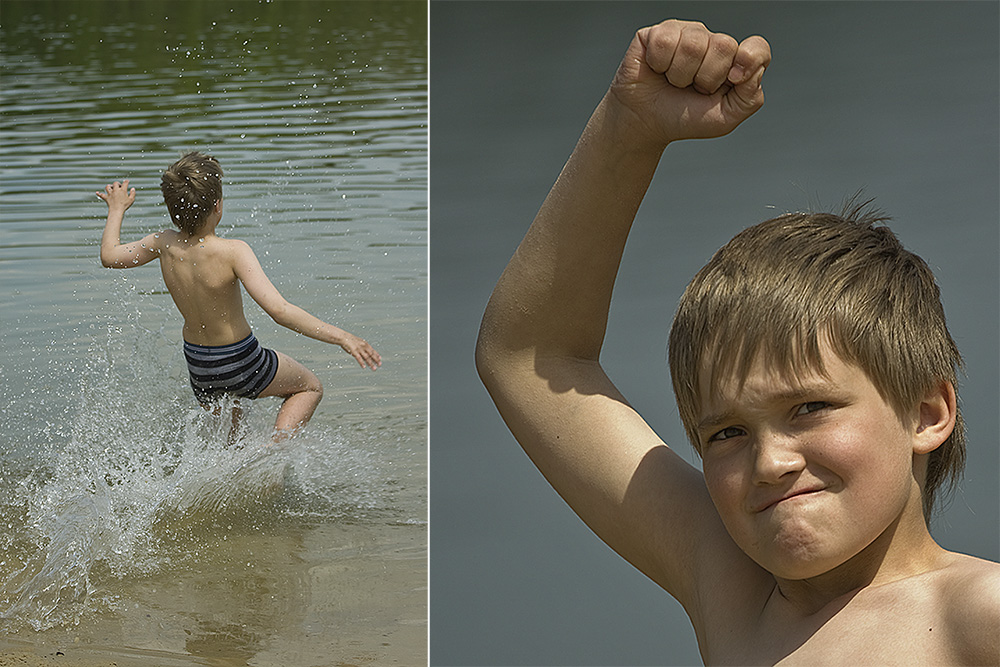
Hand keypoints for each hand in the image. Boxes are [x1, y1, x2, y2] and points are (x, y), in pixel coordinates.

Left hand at [96, 180, 135, 211]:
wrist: (116, 210)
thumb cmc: (124, 205)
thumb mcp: (131, 200)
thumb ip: (133, 193)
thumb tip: (133, 188)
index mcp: (122, 190)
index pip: (125, 183)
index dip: (126, 181)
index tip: (127, 181)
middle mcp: (115, 190)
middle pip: (115, 183)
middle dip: (117, 183)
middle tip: (119, 186)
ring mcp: (110, 194)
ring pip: (107, 187)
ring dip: (109, 186)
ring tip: (111, 188)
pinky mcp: (106, 198)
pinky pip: (101, 195)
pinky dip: (99, 194)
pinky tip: (97, 193)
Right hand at [341, 334, 381, 369]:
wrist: (344, 337)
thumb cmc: (350, 340)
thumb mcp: (359, 342)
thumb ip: (363, 348)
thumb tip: (366, 353)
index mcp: (365, 344)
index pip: (372, 350)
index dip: (376, 355)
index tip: (380, 359)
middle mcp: (364, 346)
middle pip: (371, 354)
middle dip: (376, 360)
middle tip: (380, 365)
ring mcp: (359, 349)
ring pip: (367, 357)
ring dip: (371, 364)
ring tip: (374, 368)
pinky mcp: (354, 352)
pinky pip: (359, 358)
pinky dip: (362, 363)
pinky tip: (364, 367)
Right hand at [608, 19, 770, 145]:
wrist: (644, 123)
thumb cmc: (683, 118)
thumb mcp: (724, 119)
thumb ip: (750, 99)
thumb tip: (754, 70)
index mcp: (733, 62)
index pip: (757, 48)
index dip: (749, 60)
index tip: (733, 80)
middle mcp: (712, 43)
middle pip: (725, 45)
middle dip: (706, 78)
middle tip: (692, 89)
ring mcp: (686, 34)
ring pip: (693, 44)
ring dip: (680, 75)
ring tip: (673, 81)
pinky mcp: (658, 33)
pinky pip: (665, 41)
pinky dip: (659, 64)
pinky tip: (657, 70)